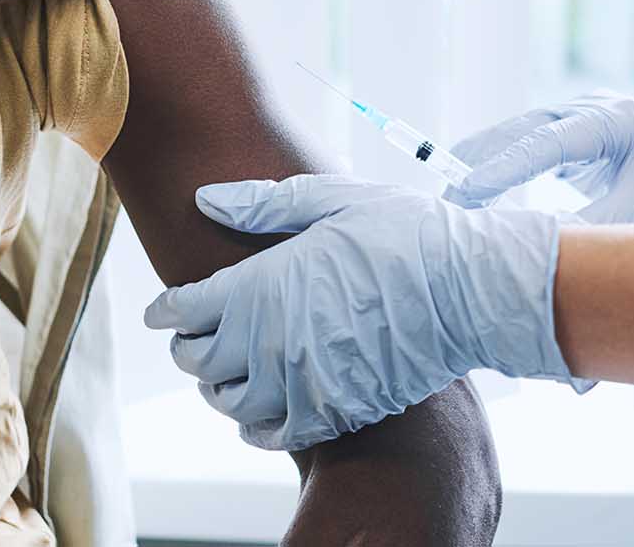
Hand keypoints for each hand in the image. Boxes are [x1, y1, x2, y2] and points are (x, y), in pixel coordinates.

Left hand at [144, 175, 588, 451]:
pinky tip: (261, 411)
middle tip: (194, 338)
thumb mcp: (333, 199)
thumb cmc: (406, 233)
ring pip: (230, 402)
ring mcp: (301, 382)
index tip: (164, 310)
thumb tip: (204, 199)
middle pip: (199, 361)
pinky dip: (256, 426)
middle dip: (188, 348)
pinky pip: (275, 433)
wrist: (469, 289)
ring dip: (218, 389)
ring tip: (227, 375)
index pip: (185, 309)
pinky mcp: (334, 411)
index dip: (167, 310)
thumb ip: (263, 203)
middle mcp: (271, 340)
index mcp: (262, 285)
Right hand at [443, 91, 633, 222]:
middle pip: (521, 129)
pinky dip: (494, 168)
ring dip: (480, 164)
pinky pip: (519, 145)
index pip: (548, 141)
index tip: (468, 189)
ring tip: (450, 200)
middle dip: (481, 163)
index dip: (504, 166)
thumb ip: (588, 233)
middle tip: (448, 201)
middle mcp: (593, 107)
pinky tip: (470, 194)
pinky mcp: (566, 129)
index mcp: (617, 119)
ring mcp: (577, 113)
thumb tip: (528, 252)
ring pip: (514, 134)